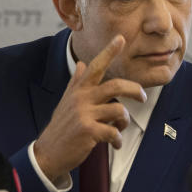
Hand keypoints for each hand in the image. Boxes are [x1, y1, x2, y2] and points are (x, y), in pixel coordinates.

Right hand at [33, 35, 146, 182]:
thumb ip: (76, 83)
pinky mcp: (88, 131)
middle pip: (116, 86)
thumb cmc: (62, 127)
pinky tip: (115, 144)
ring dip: (125, 121)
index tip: (121, 38)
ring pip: (119, 110)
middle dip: (134, 90)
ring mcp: (84, 114)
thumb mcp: (66, 102)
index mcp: (79, 90)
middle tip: (143, 97)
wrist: (48, 153)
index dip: (109, 51)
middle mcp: (81, 98)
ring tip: (120, 128)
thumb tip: (81, 64)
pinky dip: (118, 140)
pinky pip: (114, 132)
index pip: (95, 66)